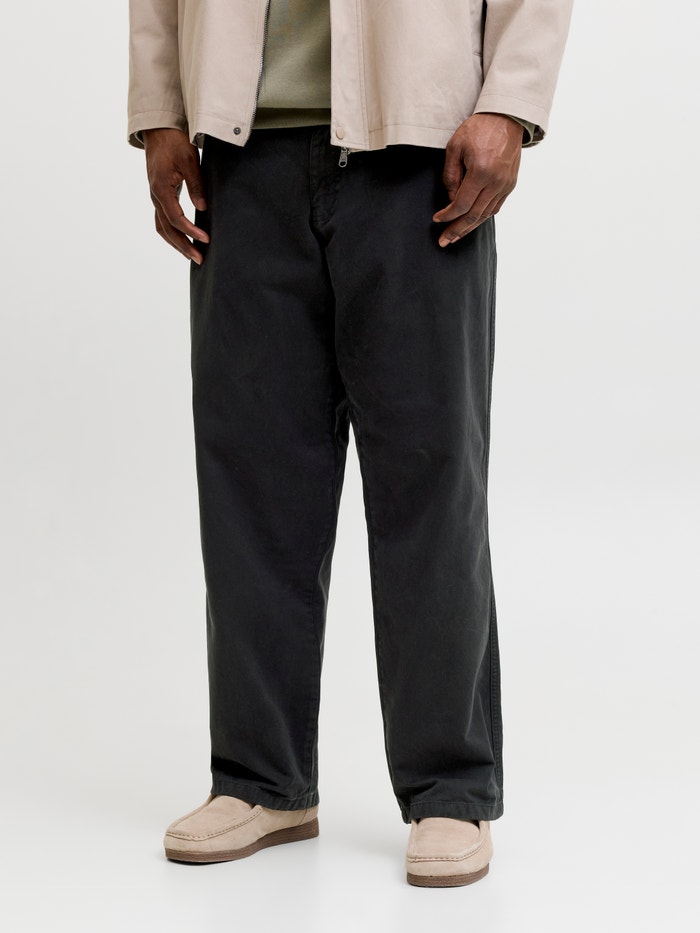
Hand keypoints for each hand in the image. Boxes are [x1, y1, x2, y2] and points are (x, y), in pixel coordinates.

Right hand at [143, 128, 209, 263]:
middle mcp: (155, 196)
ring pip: (162, 227)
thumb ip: (196, 185)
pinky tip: (183, 240)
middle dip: (183, 246)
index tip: (206, 239)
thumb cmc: (175, 142)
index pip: (176, 219)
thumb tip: (203, 208)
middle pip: (167, 229)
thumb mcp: (190, 161)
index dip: (191, 232)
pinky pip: (162, 220)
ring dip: (176, 243)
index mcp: (161, 189)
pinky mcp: (159, 196)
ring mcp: (155, 197)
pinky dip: (171, 233)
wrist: (160, 130)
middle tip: (200, 259)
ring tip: (192, 255)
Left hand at [433, 113, 522, 246]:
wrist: (506, 117)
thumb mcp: (455, 147)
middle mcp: (496, 182)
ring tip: (455, 237)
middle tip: (444, 242)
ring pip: (486, 215)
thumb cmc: (478, 129)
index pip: (461, 204)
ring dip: (469, 228)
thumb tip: (450, 199)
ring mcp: (506, 184)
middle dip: (457, 230)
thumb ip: (450, 175)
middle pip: (474, 216)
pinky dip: (482, 217)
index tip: (436, 220)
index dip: (447, 215)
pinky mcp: (510, 184)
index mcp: (481, 171)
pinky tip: (471, 223)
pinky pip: (495, 207)